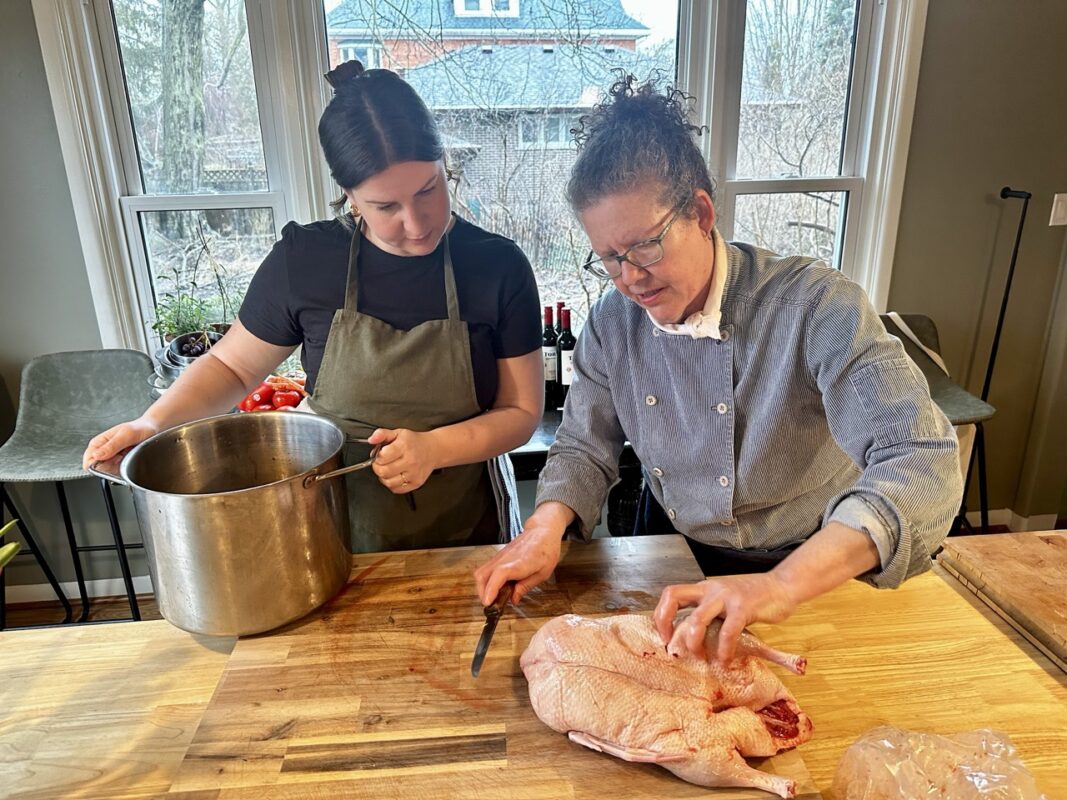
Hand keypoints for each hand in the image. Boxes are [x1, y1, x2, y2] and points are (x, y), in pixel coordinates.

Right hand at [82, 418, 161, 469]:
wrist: (153, 429)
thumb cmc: (140, 428)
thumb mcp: (126, 435)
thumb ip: (112, 445)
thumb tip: (96, 455)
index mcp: (99, 442)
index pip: (88, 459)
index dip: (96, 465)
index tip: (108, 464)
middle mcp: (103, 451)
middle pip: (98, 468)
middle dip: (108, 468)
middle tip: (122, 459)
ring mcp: (112, 458)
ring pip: (108, 471)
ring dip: (118, 469)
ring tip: (128, 457)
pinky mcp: (120, 463)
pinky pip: (118, 472)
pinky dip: (124, 470)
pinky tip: (130, 461)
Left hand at [367, 428, 439, 493]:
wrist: (433, 450)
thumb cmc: (414, 442)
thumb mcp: (397, 433)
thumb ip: (382, 434)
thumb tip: (372, 439)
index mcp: (405, 446)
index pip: (382, 457)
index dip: (377, 456)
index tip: (380, 454)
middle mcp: (411, 461)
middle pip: (384, 471)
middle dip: (378, 467)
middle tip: (381, 463)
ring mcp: (414, 474)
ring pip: (389, 483)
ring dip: (384, 477)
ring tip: (388, 469)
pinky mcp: (416, 483)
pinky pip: (396, 489)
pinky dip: (392, 484)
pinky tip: (395, 476)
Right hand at [473, 506, 568, 605]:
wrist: (542, 531)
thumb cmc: (546, 550)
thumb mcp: (543, 573)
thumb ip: (526, 586)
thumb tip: (514, 599)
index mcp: (519, 563)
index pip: (499, 575)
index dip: (491, 589)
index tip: (488, 602)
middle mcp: (505, 559)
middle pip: (482, 575)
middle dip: (483, 593)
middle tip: (491, 604)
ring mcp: (499, 556)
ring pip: (481, 572)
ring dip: (483, 587)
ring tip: (493, 596)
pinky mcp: (498, 556)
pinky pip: (486, 569)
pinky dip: (487, 580)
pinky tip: (497, 586)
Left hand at [653, 572, 797, 664]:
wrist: (782, 586)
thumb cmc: (754, 597)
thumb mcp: (725, 601)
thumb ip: (711, 613)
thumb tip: (694, 638)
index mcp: (704, 588)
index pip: (671, 594)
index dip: (661, 615)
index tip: (665, 637)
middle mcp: (710, 589)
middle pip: (673, 597)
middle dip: (666, 625)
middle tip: (673, 647)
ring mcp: (725, 596)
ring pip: (696, 619)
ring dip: (694, 643)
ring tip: (701, 657)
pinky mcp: (743, 607)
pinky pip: (727, 633)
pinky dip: (724, 651)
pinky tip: (726, 661)